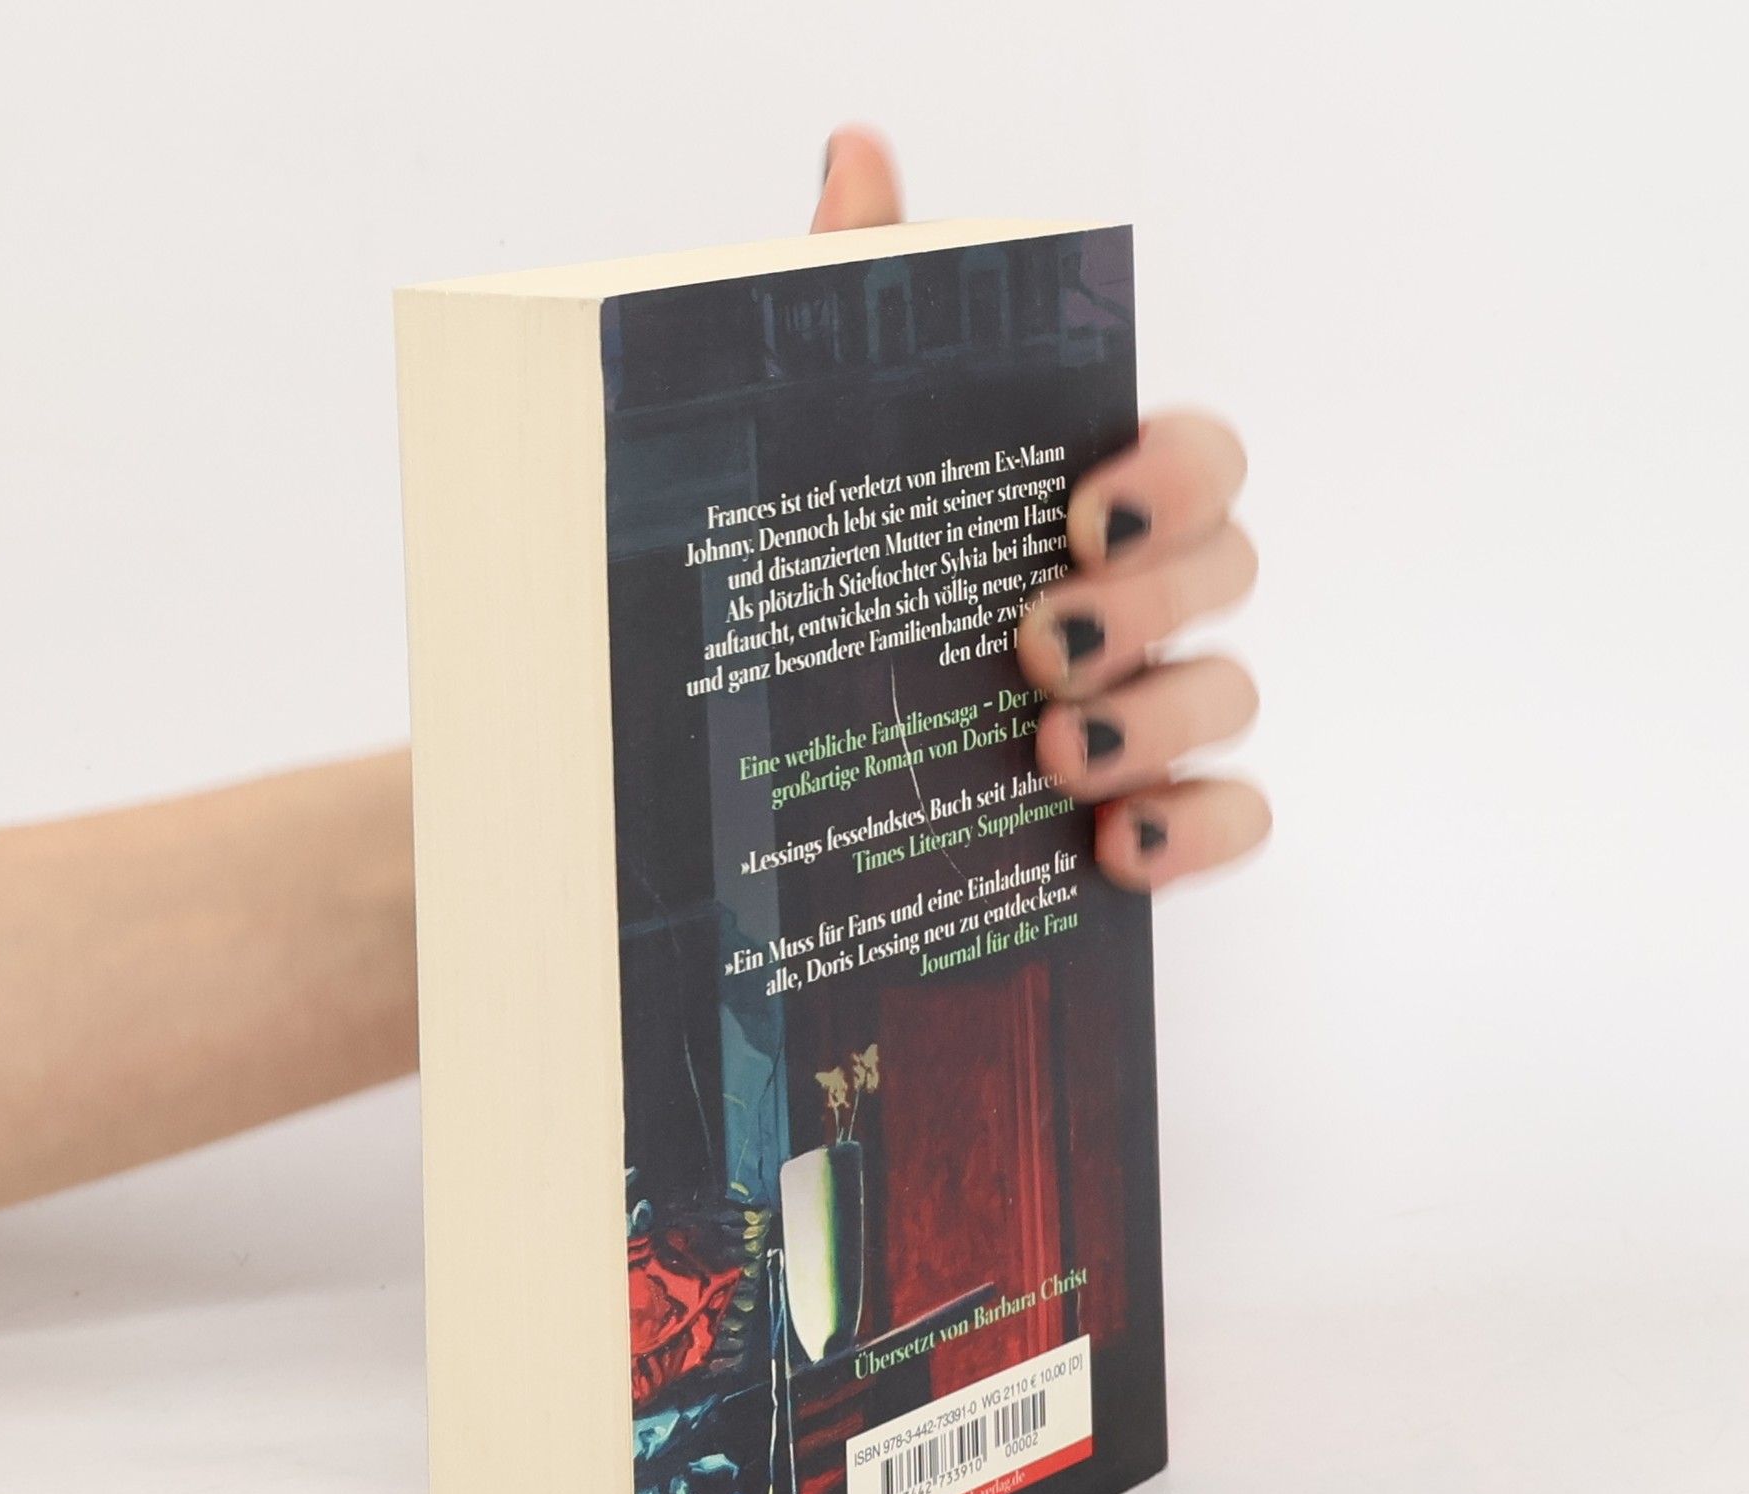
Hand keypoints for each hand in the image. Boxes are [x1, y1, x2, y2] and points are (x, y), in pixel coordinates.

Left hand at [813, 128, 1267, 891]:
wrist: (749, 754)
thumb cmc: (807, 577)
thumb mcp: (807, 445)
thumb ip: (848, 311)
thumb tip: (859, 159)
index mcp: (1076, 497)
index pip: (1195, 455)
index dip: (1173, 479)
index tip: (1081, 516)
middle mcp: (1133, 596)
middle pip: (1226, 572)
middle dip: (1151, 605)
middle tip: (1039, 644)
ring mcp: (1145, 711)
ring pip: (1233, 695)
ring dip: (1162, 720)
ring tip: (1054, 752)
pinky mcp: (1138, 813)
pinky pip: (1233, 817)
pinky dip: (1198, 830)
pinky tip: (1113, 845)